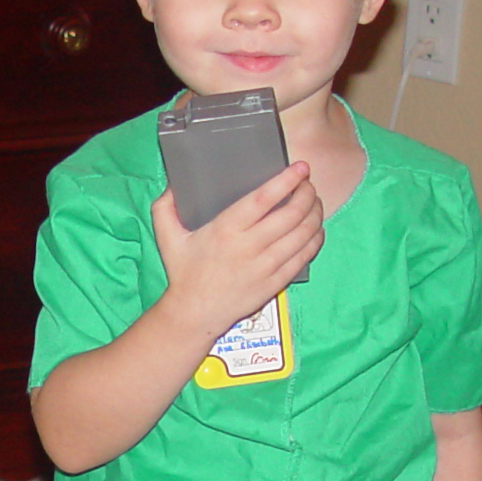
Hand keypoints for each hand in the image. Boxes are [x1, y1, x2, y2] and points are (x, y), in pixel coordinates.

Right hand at [147, 160, 322, 346]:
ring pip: (302, 234)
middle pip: (291, 214)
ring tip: (314, 202)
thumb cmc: (183, 272)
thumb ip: (165, 207)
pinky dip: (315, 239)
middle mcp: (249, 247)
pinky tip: (316, 228)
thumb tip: (174, 184)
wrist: (195, 313)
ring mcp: (265, 266)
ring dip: (315, 214)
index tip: (301, 167)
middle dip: (306, 194)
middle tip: (308, 184)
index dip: (286, 180)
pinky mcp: (275, 282)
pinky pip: (304, 256)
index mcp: (225, 229)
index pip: (264, 199)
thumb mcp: (167, 236)